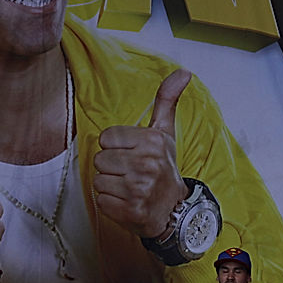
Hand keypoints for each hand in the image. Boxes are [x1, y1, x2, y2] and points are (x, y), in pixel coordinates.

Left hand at [93, 70, 191, 237]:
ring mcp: (139, 189)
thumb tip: (184, 71)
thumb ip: (167, 100)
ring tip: (129, 187)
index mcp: (152, 141)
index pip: (105, 138)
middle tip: (131, 173)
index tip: (131, 154)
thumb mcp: (165, 133)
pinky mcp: (131, 211)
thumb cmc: (163, 167)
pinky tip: (127, 201)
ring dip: (110, 186)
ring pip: (98, 181)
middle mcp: (146, 164)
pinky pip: (101, 201)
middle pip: (99, 160)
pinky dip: (111, 204)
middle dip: (111, 167)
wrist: (175, 209)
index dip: (115, 147)